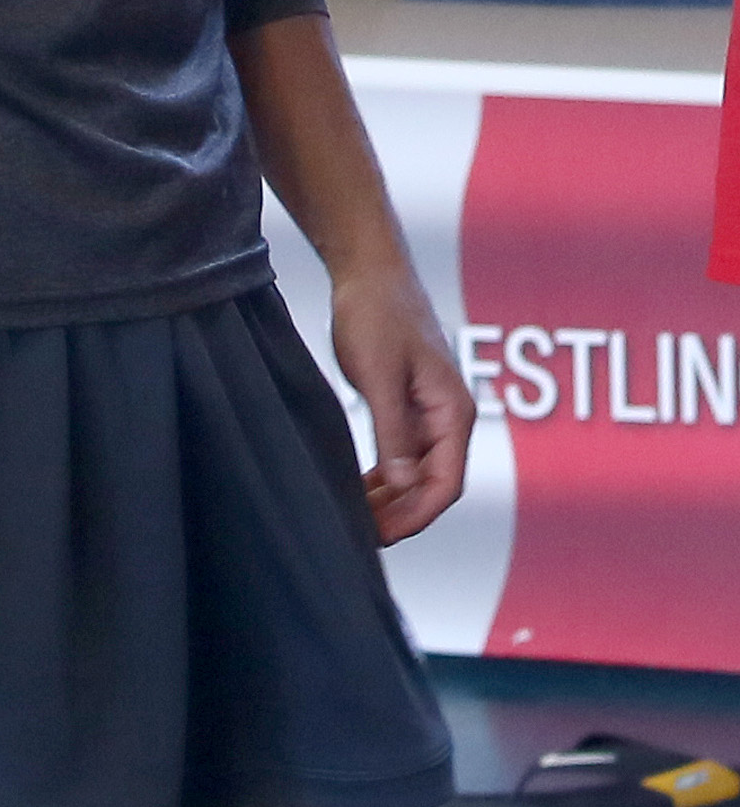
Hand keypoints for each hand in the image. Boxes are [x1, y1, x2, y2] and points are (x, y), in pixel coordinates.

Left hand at [331, 267, 474, 546]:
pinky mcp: (408, 403)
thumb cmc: (377, 314)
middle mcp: (448, 417)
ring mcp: (429, 411)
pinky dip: (385, 476)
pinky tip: (358, 488)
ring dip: (391, 499)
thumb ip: (391, 431)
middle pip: (433, 484)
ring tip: (354, 519)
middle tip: (358, 536)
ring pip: (417, 472)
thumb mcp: (379, 375)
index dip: (415, 516)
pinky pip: (403, 453)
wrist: (370, 270)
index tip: (380, 536)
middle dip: (401, 514)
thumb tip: (400, 483)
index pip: (445, 483)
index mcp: (452, 412)